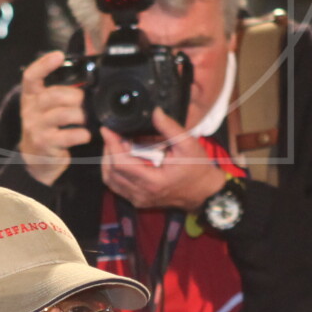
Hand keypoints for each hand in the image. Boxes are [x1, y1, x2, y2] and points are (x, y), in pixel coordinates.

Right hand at [16, 52, 92, 185]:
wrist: (35, 160)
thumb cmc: (46, 129)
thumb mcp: (45, 109)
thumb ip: (58, 94)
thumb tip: (85, 80)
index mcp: (30, 98)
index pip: (31, 77)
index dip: (43, 64)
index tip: (58, 55)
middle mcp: (31, 111)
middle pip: (52, 95)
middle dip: (74, 96)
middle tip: (84, 101)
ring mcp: (37, 128)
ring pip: (62, 114)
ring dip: (80, 115)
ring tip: (86, 118)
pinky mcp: (46, 144)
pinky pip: (68, 136)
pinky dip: (81, 134)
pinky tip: (85, 135)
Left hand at [100, 108, 228, 212]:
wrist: (204, 192)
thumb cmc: (197, 169)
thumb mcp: (188, 145)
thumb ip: (170, 128)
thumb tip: (155, 111)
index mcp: (153, 181)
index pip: (121, 164)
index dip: (111, 145)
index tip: (107, 129)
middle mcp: (142, 193)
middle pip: (111, 171)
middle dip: (108, 150)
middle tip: (113, 134)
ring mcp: (138, 199)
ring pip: (110, 180)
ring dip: (108, 161)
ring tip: (115, 145)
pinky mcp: (138, 200)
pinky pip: (117, 186)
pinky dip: (113, 172)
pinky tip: (120, 158)